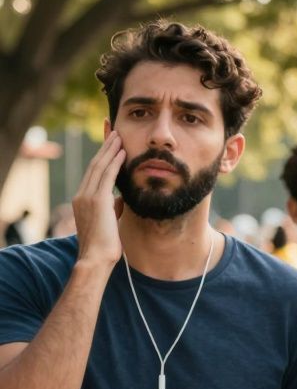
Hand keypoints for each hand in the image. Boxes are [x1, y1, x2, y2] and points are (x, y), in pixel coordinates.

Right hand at [73, 131, 125, 268]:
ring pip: (99, 166)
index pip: (94, 172)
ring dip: (110, 149)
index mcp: (83, 199)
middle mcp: (82, 195)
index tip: (110, 142)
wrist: (96, 258)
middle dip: (105, 146)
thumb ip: (113, 208)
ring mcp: (87, 197)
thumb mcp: (110, 221)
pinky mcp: (97, 201)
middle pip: (94, 164)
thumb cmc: (105, 245)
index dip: (102, 156)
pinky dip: (114, 162)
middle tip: (113, 130)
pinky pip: (106, 176)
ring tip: (119, 134)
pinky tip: (122, 151)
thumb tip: (120, 199)